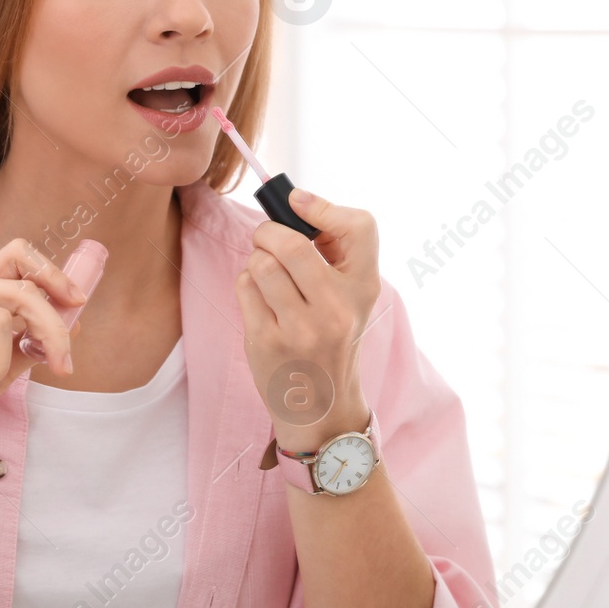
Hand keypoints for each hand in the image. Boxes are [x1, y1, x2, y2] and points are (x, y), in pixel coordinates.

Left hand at [233, 187, 379, 452]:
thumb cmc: (333, 336)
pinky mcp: (267, 342)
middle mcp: (336, 309)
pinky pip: (244, 287)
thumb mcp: (352, 296)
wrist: (323, 404)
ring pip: (261, 264)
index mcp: (364, 288)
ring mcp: (301, 328)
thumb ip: (334, 252)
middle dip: (269, 233)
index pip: (360, 227)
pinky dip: (247, 283)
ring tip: (266, 273)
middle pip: (291, 244)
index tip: (298, 204)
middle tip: (267, 238)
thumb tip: (295, 203)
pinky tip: (260, 298)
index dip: (324, 206)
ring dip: (256, 260)